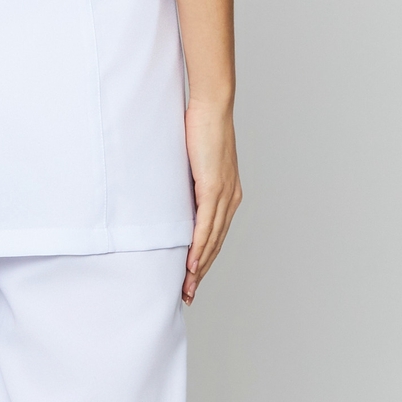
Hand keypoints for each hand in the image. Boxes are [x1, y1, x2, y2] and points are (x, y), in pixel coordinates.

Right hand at [182, 97, 241, 304]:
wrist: (212, 107)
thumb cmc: (200, 130)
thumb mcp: (192, 164)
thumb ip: (187, 183)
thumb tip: (171, 196)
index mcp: (228, 195)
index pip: (216, 235)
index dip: (205, 260)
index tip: (192, 279)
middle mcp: (231, 199)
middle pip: (216, 244)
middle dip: (202, 272)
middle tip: (188, 294)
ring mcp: (224, 194)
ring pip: (212, 240)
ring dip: (199, 266)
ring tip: (187, 286)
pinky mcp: (213, 187)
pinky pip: (205, 224)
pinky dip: (198, 246)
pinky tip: (191, 263)